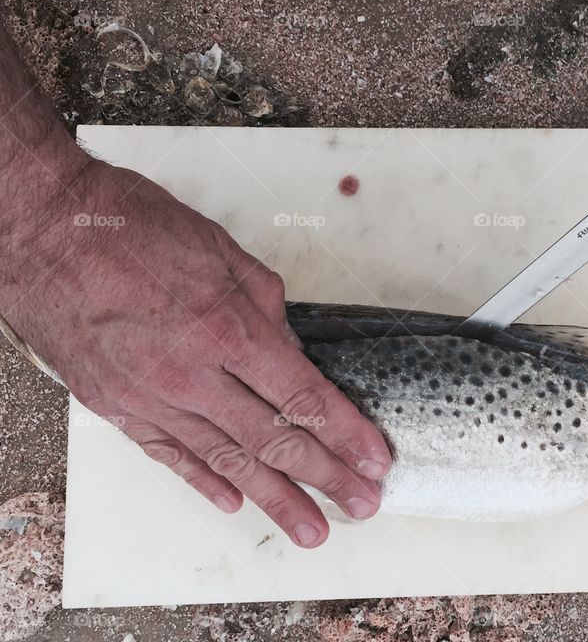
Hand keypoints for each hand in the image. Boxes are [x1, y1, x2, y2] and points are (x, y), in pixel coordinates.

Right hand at [0, 153, 391, 546]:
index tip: (374, 460)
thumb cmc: (132, 227)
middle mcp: (191, 374)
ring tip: (309, 529)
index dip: (345, 434)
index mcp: (227, 328)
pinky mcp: (116, 406)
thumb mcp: (223, 254)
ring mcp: (150, 396)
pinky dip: (204, 481)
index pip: (303, 397)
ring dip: (273, 499)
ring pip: (225, 461)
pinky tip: (235, 503)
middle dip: (325, 478)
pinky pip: (168, 455)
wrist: (44, 229)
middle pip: (274, 441)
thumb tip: (291, 352)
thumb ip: (266, 309)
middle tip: (361, 505)